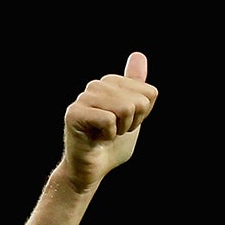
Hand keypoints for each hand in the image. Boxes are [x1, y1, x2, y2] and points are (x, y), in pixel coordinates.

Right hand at [60, 53, 158, 192]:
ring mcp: (84, 98)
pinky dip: (108, 136)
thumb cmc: (111, 146)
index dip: (142, 116)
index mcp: (112, 82)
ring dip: (119, 130)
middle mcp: (97, 85)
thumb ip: (138, 87)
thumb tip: (138, 54)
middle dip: (132, 124)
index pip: (149, 94)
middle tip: (113, 132)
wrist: (91, 171)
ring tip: (104, 135)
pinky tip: (96, 139)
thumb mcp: (133, 114)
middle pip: (138, 101)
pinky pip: (109, 120)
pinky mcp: (74, 113)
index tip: (124, 125)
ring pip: (125, 108)